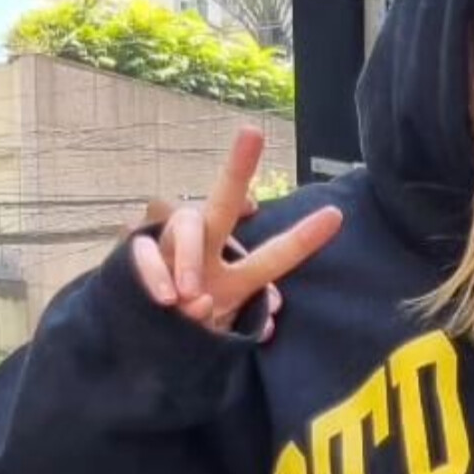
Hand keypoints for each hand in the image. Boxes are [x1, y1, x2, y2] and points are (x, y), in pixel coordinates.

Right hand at [130, 127, 341, 339]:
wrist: (140, 339)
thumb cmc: (185, 333)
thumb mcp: (220, 336)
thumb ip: (243, 324)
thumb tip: (265, 322)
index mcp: (234, 273)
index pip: (274, 256)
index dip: (302, 241)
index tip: (335, 217)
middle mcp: (206, 251)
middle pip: (222, 203)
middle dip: (238, 168)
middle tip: (252, 134)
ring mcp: (171, 252)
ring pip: (186, 223)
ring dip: (189, 256)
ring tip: (189, 295)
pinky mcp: (138, 260)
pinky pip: (144, 254)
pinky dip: (156, 273)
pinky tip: (168, 299)